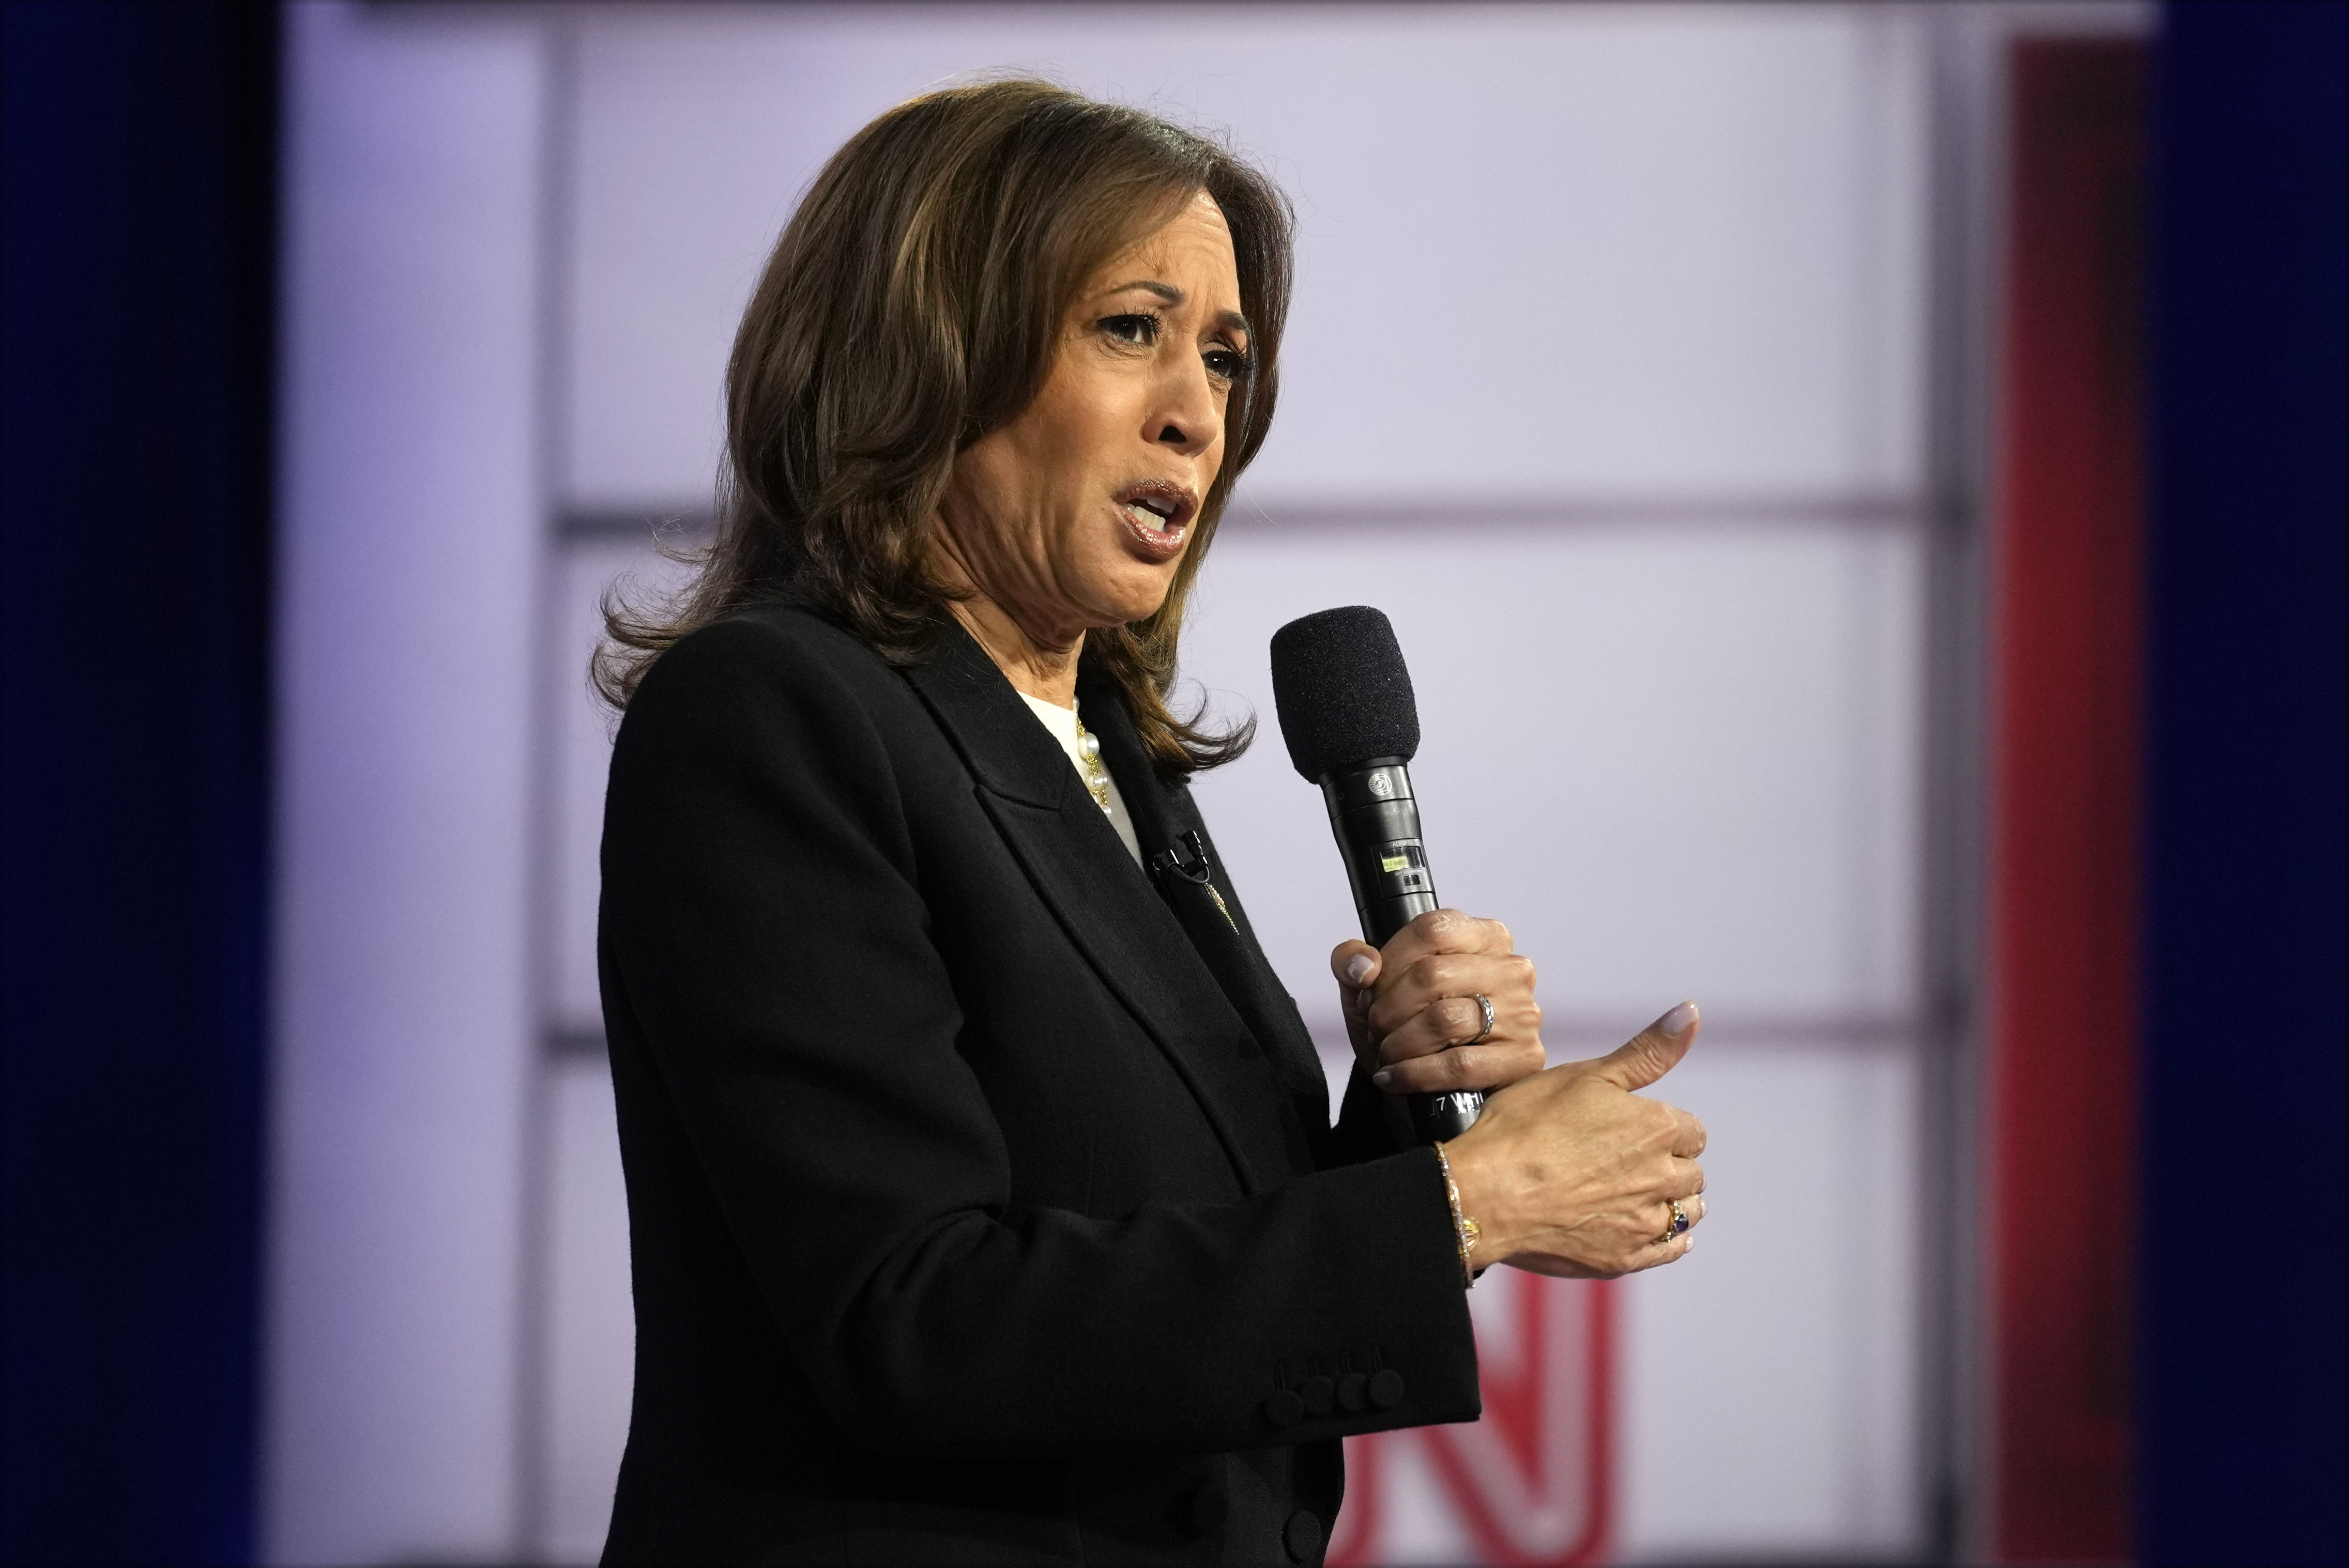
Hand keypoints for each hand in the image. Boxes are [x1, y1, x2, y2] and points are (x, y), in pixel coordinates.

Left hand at [1330, 909, 1546, 1097]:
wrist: (1431, 1094)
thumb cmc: (1407, 1025)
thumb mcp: (1371, 986)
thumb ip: (1352, 961)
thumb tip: (1363, 967)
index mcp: (1485, 936)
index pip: (1432, 929)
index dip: (1389, 962)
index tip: (1370, 989)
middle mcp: (1512, 969)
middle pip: (1433, 974)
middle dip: (1388, 1007)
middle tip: (1375, 1027)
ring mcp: (1523, 1014)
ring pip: (1445, 1019)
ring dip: (1399, 1043)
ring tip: (1386, 1052)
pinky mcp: (1523, 1058)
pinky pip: (1459, 1065)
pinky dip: (1415, 1073)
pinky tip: (1394, 1077)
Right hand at [1444, 1001, 1706, 1278]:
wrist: (1484, 1192)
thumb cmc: (1526, 1125)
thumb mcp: (1586, 1074)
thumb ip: (1646, 1051)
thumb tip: (1690, 1011)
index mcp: (1659, 1128)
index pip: (1691, 1130)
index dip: (1664, 1127)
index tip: (1633, 1129)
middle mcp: (1663, 1177)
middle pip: (1691, 1172)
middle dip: (1668, 1164)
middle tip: (1626, 1161)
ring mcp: (1645, 1223)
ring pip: (1686, 1212)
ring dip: (1671, 1201)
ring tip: (1633, 1193)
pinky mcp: (1625, 1258)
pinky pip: (1668, 1250)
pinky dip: (1666, 1240)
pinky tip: (1645, 1229)